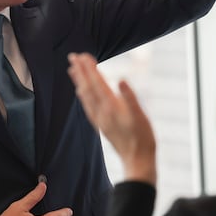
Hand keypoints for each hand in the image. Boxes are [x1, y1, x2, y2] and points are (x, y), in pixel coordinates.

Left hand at [67, 52, 156, 184]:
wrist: (138, 160)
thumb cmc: (143, 138)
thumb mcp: (140, 116)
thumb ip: (130, 98)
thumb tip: (121, 80)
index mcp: (111, 107)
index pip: (97, 83)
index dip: (89, 68)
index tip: (83, 55)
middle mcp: (102, 112)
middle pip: (88, 87)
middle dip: (80, 71)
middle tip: (72, 56)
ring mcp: (100, 119)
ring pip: (85, 97)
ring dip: (79, 81)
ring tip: (72, 70)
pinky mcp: (101, 126)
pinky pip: (88, 107)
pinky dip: (83, 96)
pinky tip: (82, 93)